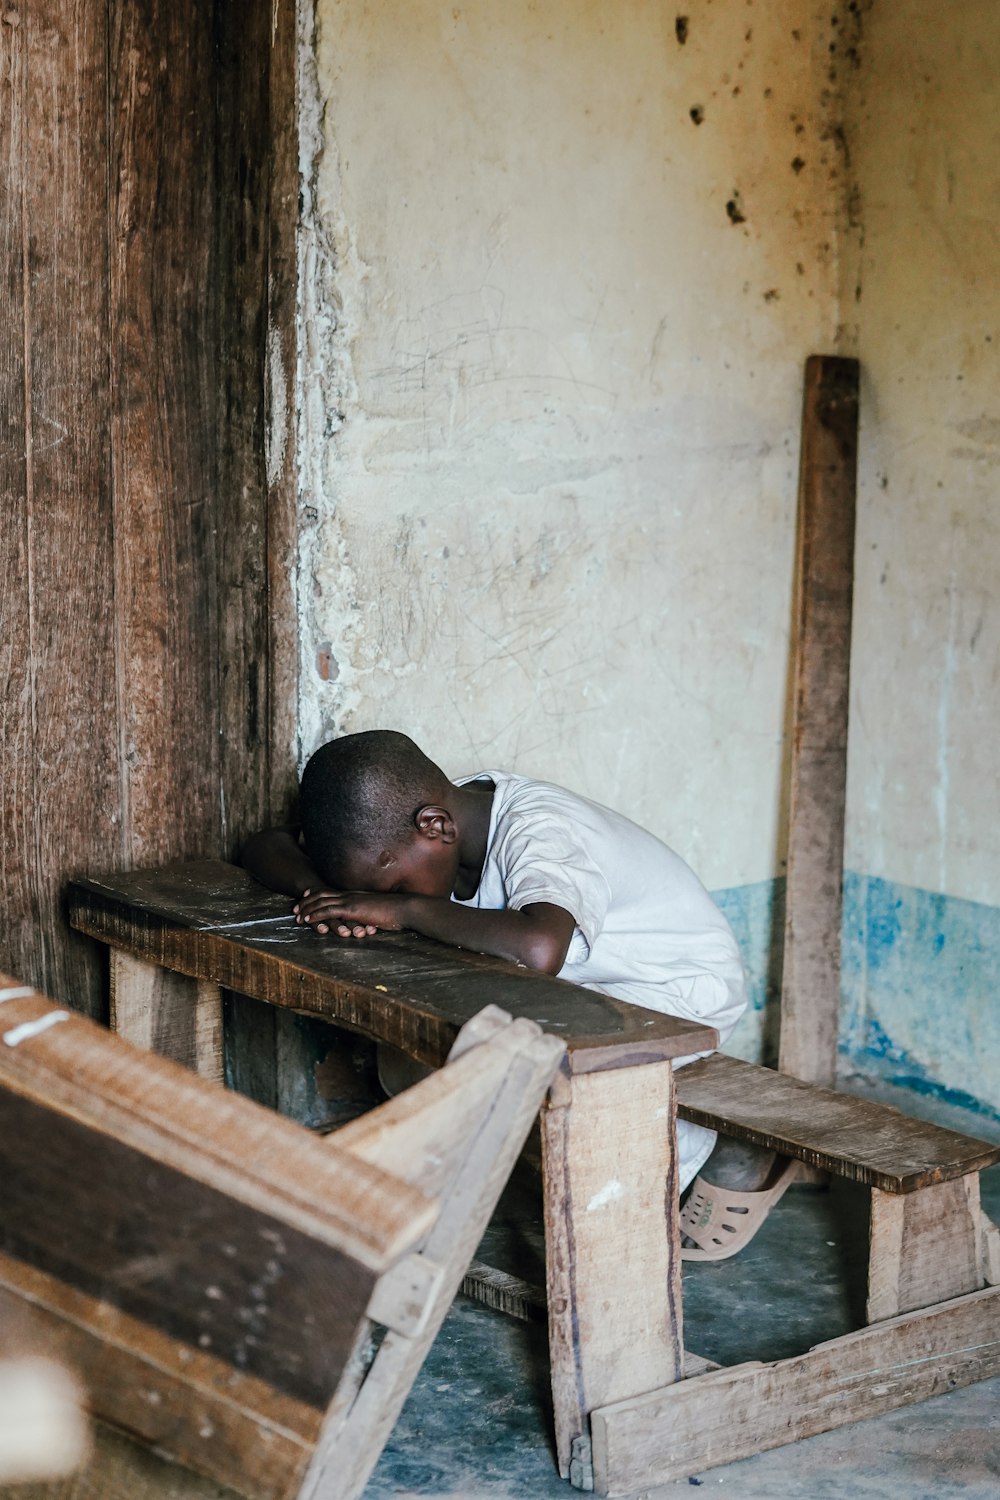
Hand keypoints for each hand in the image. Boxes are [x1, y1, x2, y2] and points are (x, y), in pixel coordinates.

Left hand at [293, 888, 408, 938]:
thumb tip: (365, 920)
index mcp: (356, 895)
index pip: (332, 891)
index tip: (307, 895)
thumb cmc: (396, 912)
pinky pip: (328, 911)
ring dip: (307, 909)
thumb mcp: (378, 911)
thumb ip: (368, 913)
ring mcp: (350, 901)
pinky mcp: (352, 909)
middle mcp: (350, 895)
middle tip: (295, 908)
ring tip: (297, 917)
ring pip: (321, 902)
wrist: (404, 908)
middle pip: (322, 894)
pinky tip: (307, 919)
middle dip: (306, 901)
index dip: (317, 893)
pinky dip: (315, 914)